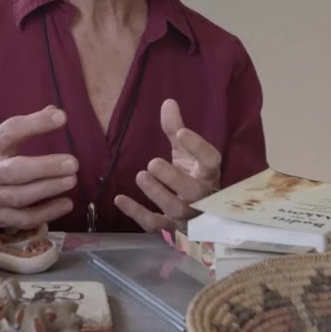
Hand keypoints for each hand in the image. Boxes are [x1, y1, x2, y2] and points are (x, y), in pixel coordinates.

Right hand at [0, 106, 78, 229]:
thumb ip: (24, 128)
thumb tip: (54, 111)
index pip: (10, 131)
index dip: (35, 124)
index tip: (61, 117)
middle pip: (16, 170)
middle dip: (46, 167)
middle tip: (73, 162)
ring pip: (20, 196)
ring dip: (48, 188)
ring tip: (72, 180)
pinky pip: (23, 219)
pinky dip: (46, 213)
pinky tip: (66, 204)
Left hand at [114, 98, 220, 232]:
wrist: (197, 213)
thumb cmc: (190, 177)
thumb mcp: (185, 154)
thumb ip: (176, 130)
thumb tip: (168, 102)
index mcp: (208, 174)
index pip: (211, 161)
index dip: (199, 147)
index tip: (181, 133)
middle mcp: (202, 197)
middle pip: (194, 192)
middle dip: (174, 178)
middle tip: (153, 162)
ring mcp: (186, 216)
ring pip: (175, 209)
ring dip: (157, 194)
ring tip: (141, 175)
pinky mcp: (170, 229)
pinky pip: (155, 225)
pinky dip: (136, 213)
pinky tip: (119, 199)